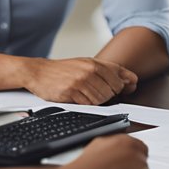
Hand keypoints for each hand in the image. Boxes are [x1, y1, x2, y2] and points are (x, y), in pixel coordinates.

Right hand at [21, 57, 136, 103]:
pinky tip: (78, 98)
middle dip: (109, 95)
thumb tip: (130, 82)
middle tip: (96, 93)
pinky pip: (88, 104)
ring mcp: (81, 81)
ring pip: (102, 99)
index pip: (123, 77)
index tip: (124, 90)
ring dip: (96, 101)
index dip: (125, 86)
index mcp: (96, 63)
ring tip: (85, 95)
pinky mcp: (72, 91)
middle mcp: (90, 70)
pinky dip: (85, 105)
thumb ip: (108, 71)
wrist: (38, 72)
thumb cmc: (63, 70)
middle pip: (114, 90)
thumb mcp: (86, 64)